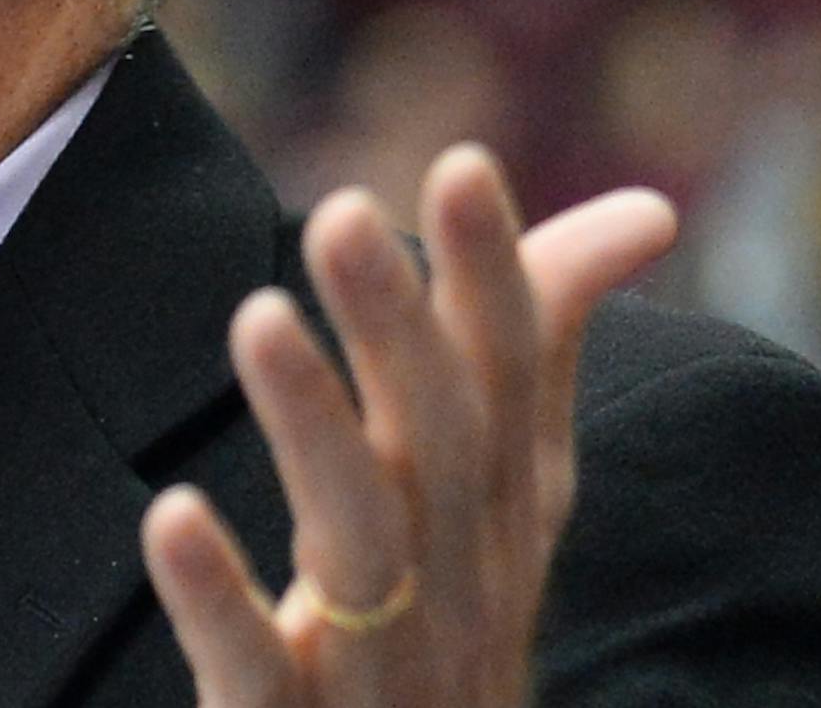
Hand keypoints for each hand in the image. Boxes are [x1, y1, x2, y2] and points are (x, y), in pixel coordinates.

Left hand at [139, 145, 676, 705]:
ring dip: (312, 425)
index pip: (508, 372)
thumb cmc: (455, 610)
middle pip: (436, 436)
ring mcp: (384, 656)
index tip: (464, 163)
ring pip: (359, 537)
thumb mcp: (509, 478)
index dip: (493, 274)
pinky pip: (258, 666)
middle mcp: (458, 567)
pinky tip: (171, 517)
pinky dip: (219, 599)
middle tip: (341, 210)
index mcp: (501, 497)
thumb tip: (649, 209)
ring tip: (257, 316)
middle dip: (395, 325)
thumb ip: (537, 340)